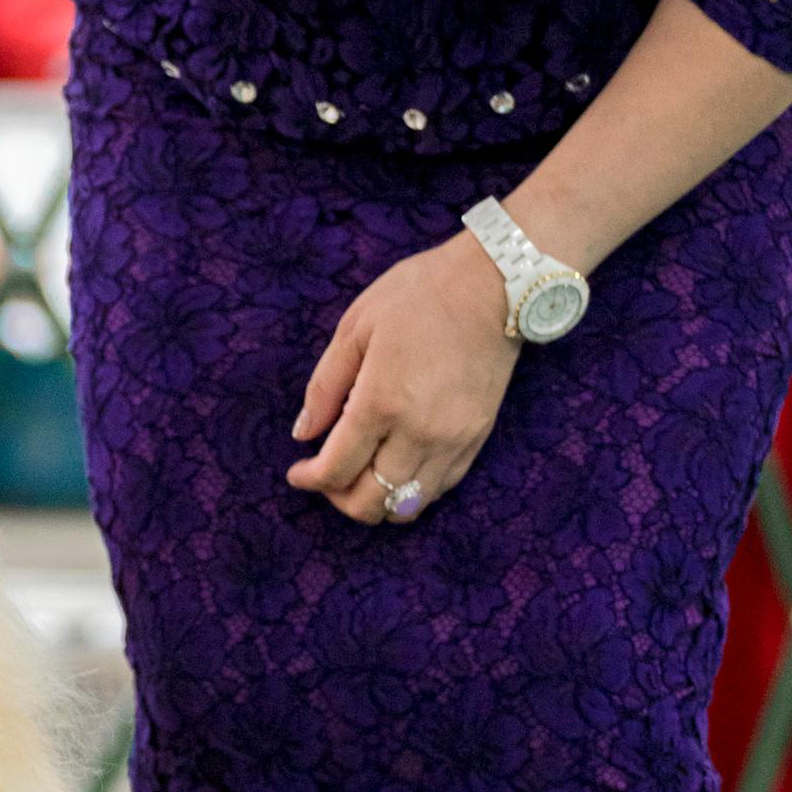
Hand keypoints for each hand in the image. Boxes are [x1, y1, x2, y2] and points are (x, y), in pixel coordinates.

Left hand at [285, 230, 516, 525]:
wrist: (493, 285)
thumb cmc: (418, 295)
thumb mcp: (355, 328)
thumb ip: (325, 387)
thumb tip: (303, 434)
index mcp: (381, 402)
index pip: (336, 470)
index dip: (309, 480)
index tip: (298, 473)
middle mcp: (419, 432)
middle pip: (370, 503)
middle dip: (339, 498)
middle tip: (326, 476)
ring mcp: (453, 440)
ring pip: (407, 506)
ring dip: (375, 501)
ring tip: (359, 474)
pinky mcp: (477, 439)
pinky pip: (439, 488)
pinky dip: (409, 490)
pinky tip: (395, 464)